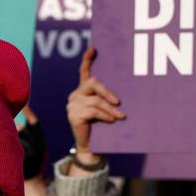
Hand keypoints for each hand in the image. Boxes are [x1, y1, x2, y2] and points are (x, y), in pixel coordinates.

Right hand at [66, 47, 124, 169]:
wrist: (93, 147)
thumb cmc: (103, 126)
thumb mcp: (106, 109)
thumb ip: (108, 98)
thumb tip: (123, 93)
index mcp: (83, 90)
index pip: (84, 72)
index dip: (87, 60)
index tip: (93, 48)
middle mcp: (76, 94)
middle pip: (92, 83)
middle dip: (107, 91)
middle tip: (118, 101)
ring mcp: (72, 105)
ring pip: (95, 100)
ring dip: (110, 109)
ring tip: (121, 116)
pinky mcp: (73, 115)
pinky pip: (92, 111)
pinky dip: (105, 116)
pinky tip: (112, 120)